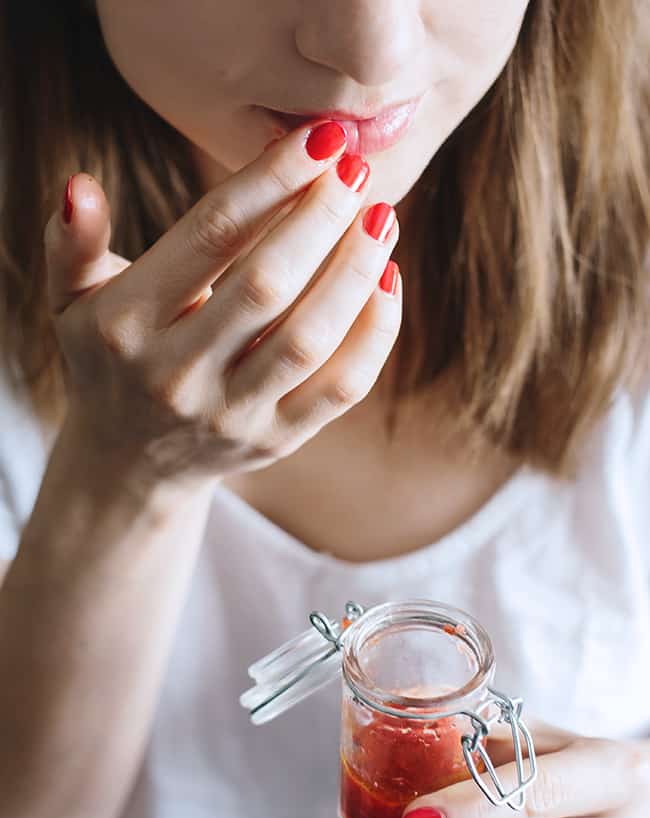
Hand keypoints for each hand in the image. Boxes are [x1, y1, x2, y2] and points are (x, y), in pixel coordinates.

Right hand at [44, 121, 400, 488]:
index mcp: (126, 324)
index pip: (210, 236)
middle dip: (322, 216)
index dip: (271, 179)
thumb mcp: (74, 301)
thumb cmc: (110, 358)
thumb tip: (80, 186)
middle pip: (267, 283)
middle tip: (357, 168)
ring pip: (310, 338)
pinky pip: (340, 388)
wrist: (130, 461)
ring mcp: (229, 414)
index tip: (320, 137)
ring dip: (356, 270)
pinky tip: (386, 280)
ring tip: (382, 218)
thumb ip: (72, 244)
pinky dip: (374, 333)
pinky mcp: (274, 441)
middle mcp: (176, 374)